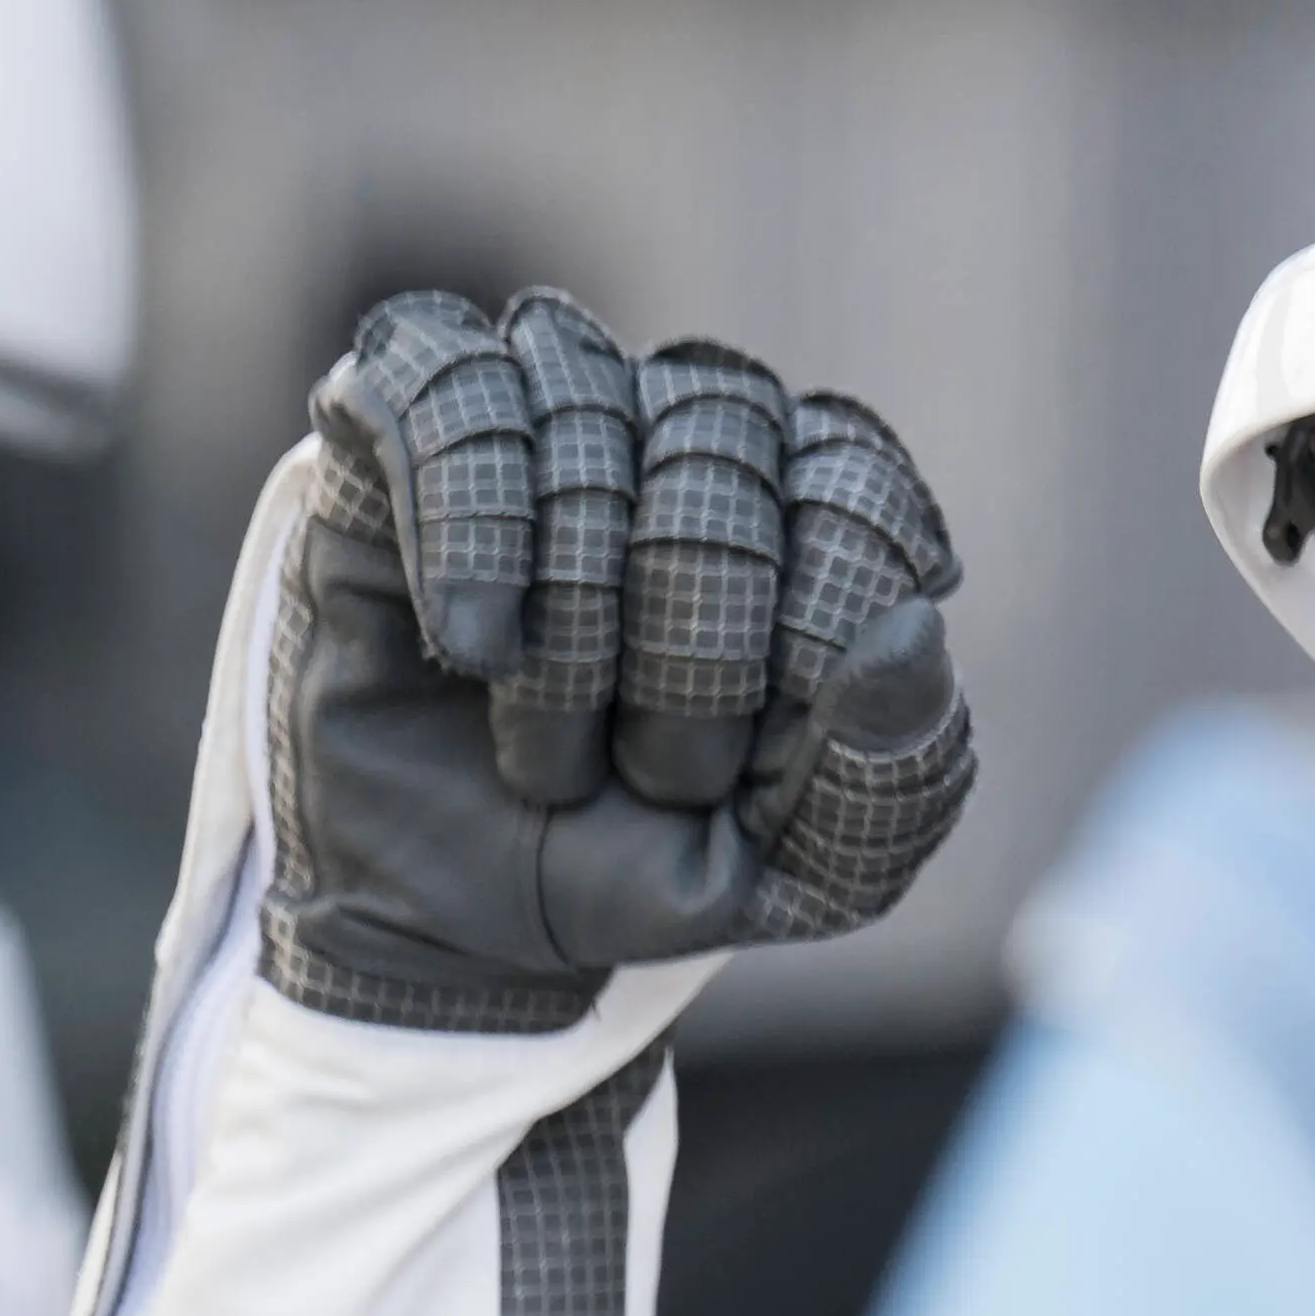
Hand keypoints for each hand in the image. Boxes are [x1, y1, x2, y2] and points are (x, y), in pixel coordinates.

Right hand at [258, 287, 974, 1033]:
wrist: (444, 922)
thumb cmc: (631, 863)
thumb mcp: (794, 873)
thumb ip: (892, 776)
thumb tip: (916, 624)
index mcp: (806, 502)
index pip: (855, 486)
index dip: (811, 632)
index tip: (755, 766)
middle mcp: (683, 423)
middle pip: (719, 440)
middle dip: (690, 650)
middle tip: (648, 780)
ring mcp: (546, 403)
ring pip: (582, 416)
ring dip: (569, 629)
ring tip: (544, 758)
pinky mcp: (398, 416)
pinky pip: (447, 393)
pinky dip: (469, 528)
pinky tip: (473, 649)